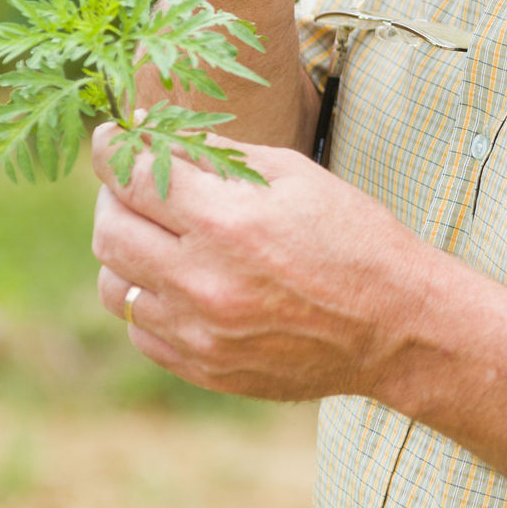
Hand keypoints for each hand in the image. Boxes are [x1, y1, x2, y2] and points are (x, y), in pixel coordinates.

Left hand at [91, 124, 430, 400]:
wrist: (397, 327)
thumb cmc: (353, 238)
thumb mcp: (293, 176)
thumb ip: (217, 158)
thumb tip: (157, 138)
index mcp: (227, 224)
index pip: (132, 178)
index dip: (110, 150)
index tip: (109, 140)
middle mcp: (204, 282)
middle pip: (109, 232)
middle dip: (112, 198)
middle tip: (130, 187)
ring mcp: (200, 333)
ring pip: (114, 288)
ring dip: (124, 255)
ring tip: (153, 239)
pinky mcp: (205, 369)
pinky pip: (141, 332)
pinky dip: (147, 302)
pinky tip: (178, 283)